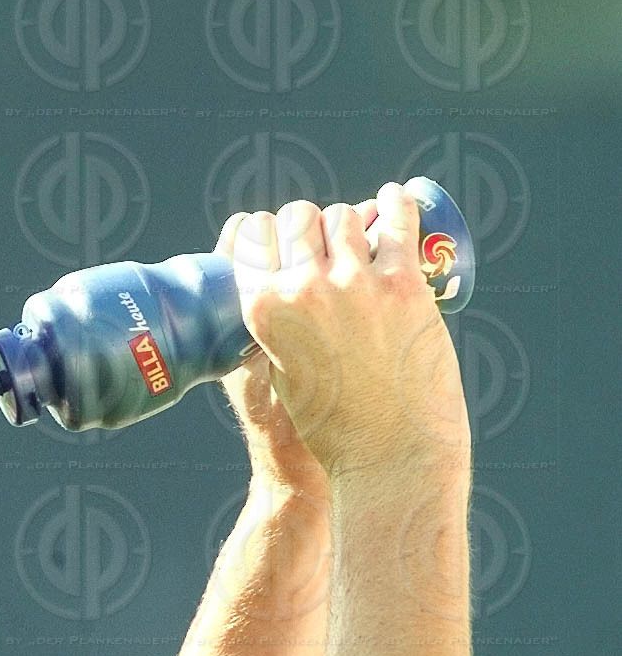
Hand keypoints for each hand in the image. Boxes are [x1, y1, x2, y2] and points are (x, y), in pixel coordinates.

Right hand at [214, 198, 375, 494]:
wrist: (389, 456)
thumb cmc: (331, 425)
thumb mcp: (276, 374)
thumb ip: (269, 331)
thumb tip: (273, 290)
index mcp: (261, 309)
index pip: (252, 236)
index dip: (267, 230)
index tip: (279, 234)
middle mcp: (301, 289)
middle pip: (297, 218)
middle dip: (307, 221)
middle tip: (321, 235)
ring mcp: (353, 284)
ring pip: (343, 215)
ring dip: (348, 217)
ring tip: (357, 227)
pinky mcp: (403, 286)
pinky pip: (397, 222)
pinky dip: (394, 203)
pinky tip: (392, 199)